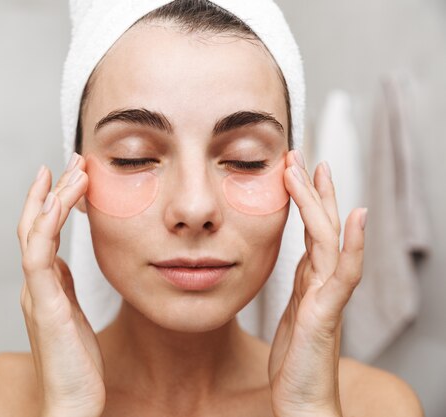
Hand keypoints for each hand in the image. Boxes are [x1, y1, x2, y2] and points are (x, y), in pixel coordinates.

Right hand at [17, 154, 104, 416]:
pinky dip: (45, 226)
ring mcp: (35, 293)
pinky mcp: (43, 306)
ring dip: (52, 198)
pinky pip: (38, 257)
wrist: (71, 402)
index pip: (42, 233)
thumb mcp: (72, 314)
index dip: (52, 202)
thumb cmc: (75, 363)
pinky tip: (58, 203)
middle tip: (73, 160)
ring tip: (74, 171)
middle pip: (34, 225)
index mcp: (43, 285)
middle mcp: (34, 284)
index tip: (71, 176)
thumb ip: (63, 287)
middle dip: (51, 190)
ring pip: (34, 233)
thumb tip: (63, 261)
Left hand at [268, 150, 366, 416]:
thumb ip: (299, 288)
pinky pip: (342, 272)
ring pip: (329, 239)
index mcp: (311, 282)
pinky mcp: (326, 312)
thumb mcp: (291, 315)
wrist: (302, 402)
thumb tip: (300, 263)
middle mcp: (323, 283)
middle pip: (322, 226)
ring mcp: (327, 296)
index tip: (293, 171)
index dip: (305, 201)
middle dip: (313, 190)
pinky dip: (351, 244)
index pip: (311, 232)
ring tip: (315, 169)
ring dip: (321, 203)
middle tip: (301, 155)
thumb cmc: (297, 363)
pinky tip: (355, 217)